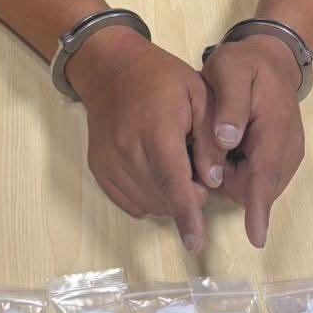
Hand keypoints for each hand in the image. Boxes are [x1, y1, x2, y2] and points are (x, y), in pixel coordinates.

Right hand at [66, 26, 211, 253]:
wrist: (112, 69)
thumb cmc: (163, 79)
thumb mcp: (200, 94)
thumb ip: (210, 138)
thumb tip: (214, 180)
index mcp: (156, 129)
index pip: (173, 182)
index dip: (187, 215)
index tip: (195, 243)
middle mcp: (127, 150)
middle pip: (161, 197)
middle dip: (187, 199)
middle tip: (198, 170)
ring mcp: (108, 161)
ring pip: (146, 203)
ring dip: (168, 199)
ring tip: (176, 166)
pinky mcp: (98, 169)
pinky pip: (128, 201)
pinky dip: (149, 198)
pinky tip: (156, 174)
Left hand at [191, 34, 305, 247]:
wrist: (272, 61)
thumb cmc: (246, 66)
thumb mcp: (230, 70)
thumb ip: (229, 104)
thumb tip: (227, 139)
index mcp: (276, 128)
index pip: (266, 174)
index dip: (260, 208)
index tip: (256, 238)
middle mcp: (288, 149)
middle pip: (256, 188)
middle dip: (230, 180)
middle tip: (215, 141)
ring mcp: (288, 156)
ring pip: (255, 188)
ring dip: (235, 175)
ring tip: (226, 140)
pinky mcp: (283, 160)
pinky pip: (257, 181)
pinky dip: (241, 171)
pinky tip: (234, 148)